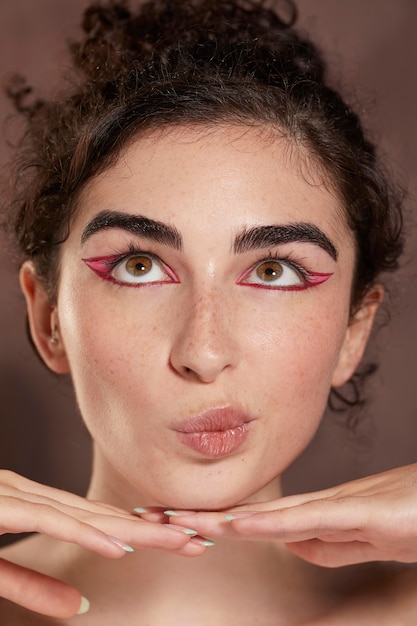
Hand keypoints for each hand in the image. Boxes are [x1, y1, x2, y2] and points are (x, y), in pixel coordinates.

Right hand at [0, 470, 206, 618]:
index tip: (175, 540)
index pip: (93, 518)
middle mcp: (30, 494)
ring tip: (178, 540)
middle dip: (153, 528)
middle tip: (198, 540)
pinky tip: (120, 546)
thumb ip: (34, 587)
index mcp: (31, 504)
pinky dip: (86, 534)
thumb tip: (80, 605)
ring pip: (84, 515)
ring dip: (134, 529)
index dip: (137, 529)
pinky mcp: (0, 509)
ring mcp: (15, 496)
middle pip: (101, 514)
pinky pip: (48, 521)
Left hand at [155, 464, 416, 567]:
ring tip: (174, 521)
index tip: (174, 524)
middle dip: (197, 518)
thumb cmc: (410, 515)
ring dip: (216, 519)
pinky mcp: (356, 510)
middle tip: (151, 517)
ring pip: (264, 515)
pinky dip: (264, 523)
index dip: (211, 523)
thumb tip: (286, 544)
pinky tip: (235, 526)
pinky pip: (302, 519)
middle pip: (246, 514)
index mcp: (315, 516)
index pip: (252, 521)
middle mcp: (315, 508)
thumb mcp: (361, 538)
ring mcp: (334, 508)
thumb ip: (327, 543)